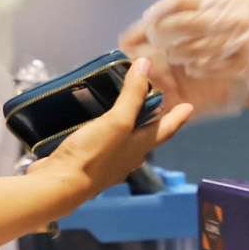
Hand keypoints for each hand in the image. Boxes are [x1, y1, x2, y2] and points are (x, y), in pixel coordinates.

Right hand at [37, 59, 193, 202]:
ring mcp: (107, 164)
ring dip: (128, 125)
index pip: (165, 130)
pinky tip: (95, 125)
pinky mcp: (87, 164)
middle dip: (152, 121)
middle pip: (146, 136)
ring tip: (123, 109)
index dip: (177, 117)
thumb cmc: (94, 153)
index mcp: (139, 148)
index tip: (188, 107)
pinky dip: (105, 132)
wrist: (60, 184)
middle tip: (155, 103)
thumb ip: (132, 95)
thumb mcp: (117, 121)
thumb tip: (145, 65)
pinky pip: (103, 144)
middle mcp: (127, 158)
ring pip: (124, 141)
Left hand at [124, 0, 248, 99]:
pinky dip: (195, 68)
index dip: (159, 11)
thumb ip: (192, 9)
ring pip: (193, 50)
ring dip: (175, 54)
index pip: (181, 0)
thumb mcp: (224, 3)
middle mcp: (230, 19)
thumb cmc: (244, 19)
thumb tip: (151, 18)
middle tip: (154, 39)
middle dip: (161, 33)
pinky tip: (192, 67)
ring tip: (173, 54)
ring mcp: (238, 43)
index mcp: (223, 0)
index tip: (148, 19)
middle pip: (183, 25)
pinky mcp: (243, 65)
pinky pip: (209, 68)